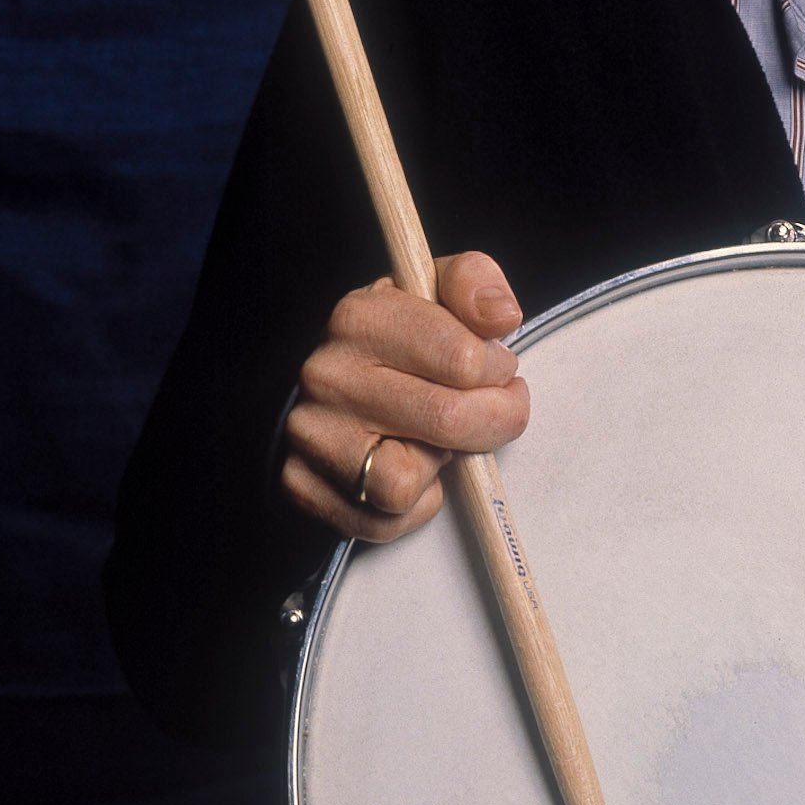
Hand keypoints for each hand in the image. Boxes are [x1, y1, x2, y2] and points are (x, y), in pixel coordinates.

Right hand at [280, 251, 530, 539]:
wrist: (332, 389)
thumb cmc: (401, 342)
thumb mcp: (436, 291)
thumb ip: (475, 283)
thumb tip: (501, 316)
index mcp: (360, 318)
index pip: (465, 359)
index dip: (499, 371)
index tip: (496, 368)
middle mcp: (326, 376)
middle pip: (448, 422)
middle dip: (492, 422)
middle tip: (490, 410)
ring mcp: (309, 435)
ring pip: (404, 483)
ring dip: (438, 466)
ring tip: (436, 437)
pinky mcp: (302, 487)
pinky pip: (384, 521)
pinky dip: (413, 504)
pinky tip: (411, 466)